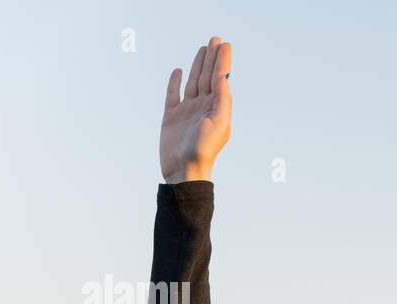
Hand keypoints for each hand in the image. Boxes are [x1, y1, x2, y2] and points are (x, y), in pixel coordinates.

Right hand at [160, 37, 231, 183]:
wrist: (184, 170)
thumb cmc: (204, 149)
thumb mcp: (218, 123)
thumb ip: (222, 100)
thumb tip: (223, 77)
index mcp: (217, 109)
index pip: (220, 79)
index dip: (222, 62)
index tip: (224, 45)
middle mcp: (203, 108)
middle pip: (207, 77)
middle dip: (211, 59)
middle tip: (215, 40)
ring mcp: (187, 112)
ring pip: (193, 83)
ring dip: (197, 66)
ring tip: (202, 49)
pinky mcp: (171, 117)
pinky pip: (172, 95)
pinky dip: (175, 83)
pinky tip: (179, 72)